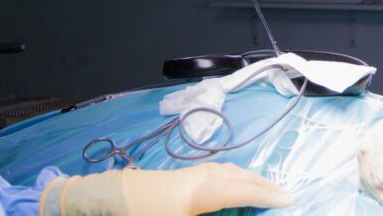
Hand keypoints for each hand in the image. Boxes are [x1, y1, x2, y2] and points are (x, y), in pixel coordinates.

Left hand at [41, 163, 293, 215]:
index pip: (242, 191)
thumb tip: (232, 213)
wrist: (92, 205)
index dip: (268, 196)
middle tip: (283, 196)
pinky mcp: (170, 179)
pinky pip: (211, 174)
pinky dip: (229, 178)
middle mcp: (193, 178)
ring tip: (261, 192)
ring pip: (224, 172)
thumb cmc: (134, 215)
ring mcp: (181, 176)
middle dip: (262, 186)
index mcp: (196, 193)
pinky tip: (227, 188)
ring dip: (245, 180)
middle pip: (237, 177)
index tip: (290, 200)